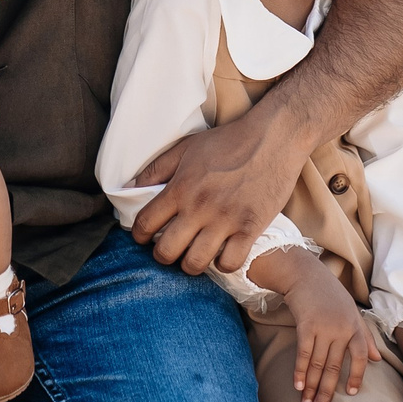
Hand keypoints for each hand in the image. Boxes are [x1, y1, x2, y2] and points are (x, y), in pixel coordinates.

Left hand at [131, 111, 307, 275]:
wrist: (273, 137)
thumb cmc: (228, 141)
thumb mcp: (186, 147)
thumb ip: (156, 169)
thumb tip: (130, 188)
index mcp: (180, 187)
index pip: (145, 223)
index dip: (138, 235)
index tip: (143, 237)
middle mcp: (199, 207)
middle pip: (166, 251)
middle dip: (162, 255)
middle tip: (170, 249)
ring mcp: (226, 220)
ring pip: (195, 263)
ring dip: (191, 264)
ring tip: (194, 254)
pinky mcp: (251, 228)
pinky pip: (230, 263)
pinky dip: (223, 264)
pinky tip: (223, 253)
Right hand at [258, 252, 378, 401]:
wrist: (306, 274)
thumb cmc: (331, 294)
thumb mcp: (353, 312)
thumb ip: (365, 336)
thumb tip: (377, 360)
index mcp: (355, 326)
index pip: (360, 357)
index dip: (356, 376)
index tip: (351, 394)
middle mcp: (342, 329)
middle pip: (335, 367)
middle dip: (327, 391)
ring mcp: (324, 327)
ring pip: (318, 364)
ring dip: (312, 386)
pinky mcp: (305, 326)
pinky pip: (304, 354)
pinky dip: (300, 371)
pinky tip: (298, 386)